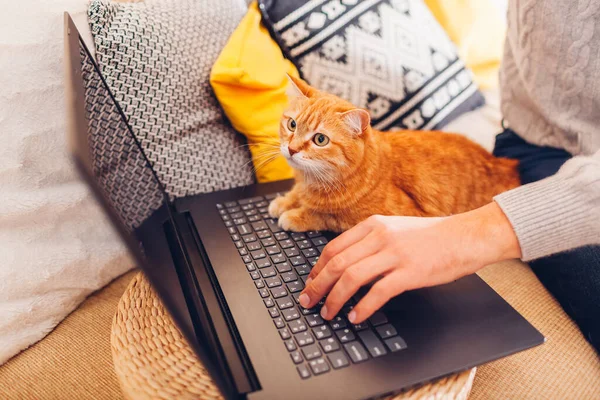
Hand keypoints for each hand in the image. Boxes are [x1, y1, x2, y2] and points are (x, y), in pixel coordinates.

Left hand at [298, 202, 520, 323]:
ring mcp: (395, 254)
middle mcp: (380, 236)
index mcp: (373, 225)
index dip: (317, 269)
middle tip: (308, 302)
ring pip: (351, 278)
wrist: (465, 236)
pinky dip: (362, 307)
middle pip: (336, 263)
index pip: (333, 248)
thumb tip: (346, 265)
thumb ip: (371, 242)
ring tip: (328, 313)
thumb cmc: (431, 236)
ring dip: (334, 299)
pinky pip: (378, 292)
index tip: (310, 283)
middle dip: (317, 286)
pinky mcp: (410, 272)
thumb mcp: (395, 230)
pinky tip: (355, 317)